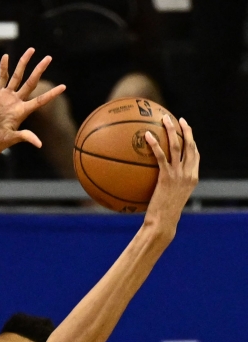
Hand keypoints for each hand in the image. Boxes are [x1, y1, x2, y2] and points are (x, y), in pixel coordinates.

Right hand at [0, 49, 65, 160]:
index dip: (52, 94)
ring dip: (23, 63)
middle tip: (49, 58)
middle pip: (30, 82)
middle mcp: (16, 101)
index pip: (40, 100)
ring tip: (31, 50)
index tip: (64, 87)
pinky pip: (1, 78)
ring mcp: (6, 97)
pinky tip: (6, 57)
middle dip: (39, 69)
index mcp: (22, 111)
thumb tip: (39, 144)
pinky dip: (3, 68)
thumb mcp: (11, 139)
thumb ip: (25, 137)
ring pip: (17, 76)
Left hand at [145, 116, 198, 234]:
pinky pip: (161, 156)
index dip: (192, 142)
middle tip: (178, 119)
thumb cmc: (163, 214)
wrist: (164, 222)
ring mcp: (179, 175)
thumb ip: (168, 185)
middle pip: (190, 146)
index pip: (195, 155)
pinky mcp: (167, 177)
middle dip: (186, 130)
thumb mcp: (169, 197)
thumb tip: (155, 178)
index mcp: (192, 177)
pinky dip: (155, 144)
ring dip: (172, 130)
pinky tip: (147, 135)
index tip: (187, 131)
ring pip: (177, 146)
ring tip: (164, 119)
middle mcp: (189, 174)